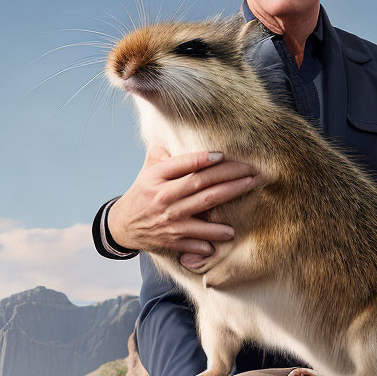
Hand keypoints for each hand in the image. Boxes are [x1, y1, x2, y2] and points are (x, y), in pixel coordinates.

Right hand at [107, 146, 260, 257]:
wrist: (123, 226)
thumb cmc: (143, 194)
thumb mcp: (148, 170)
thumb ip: (166, 154)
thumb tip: (184, 134)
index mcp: (157, 176)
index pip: (184, 164)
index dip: (205, 159)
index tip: (225, 155)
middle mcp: (163, 197)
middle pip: (201, 185)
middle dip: (231, 179)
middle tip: (253, 175)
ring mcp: (168, 220)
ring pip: (202, 213)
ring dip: (227, 206)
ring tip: (247, 207)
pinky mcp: (172, 240)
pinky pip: (195, 241)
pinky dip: (210, 240)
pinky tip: (227, 236)